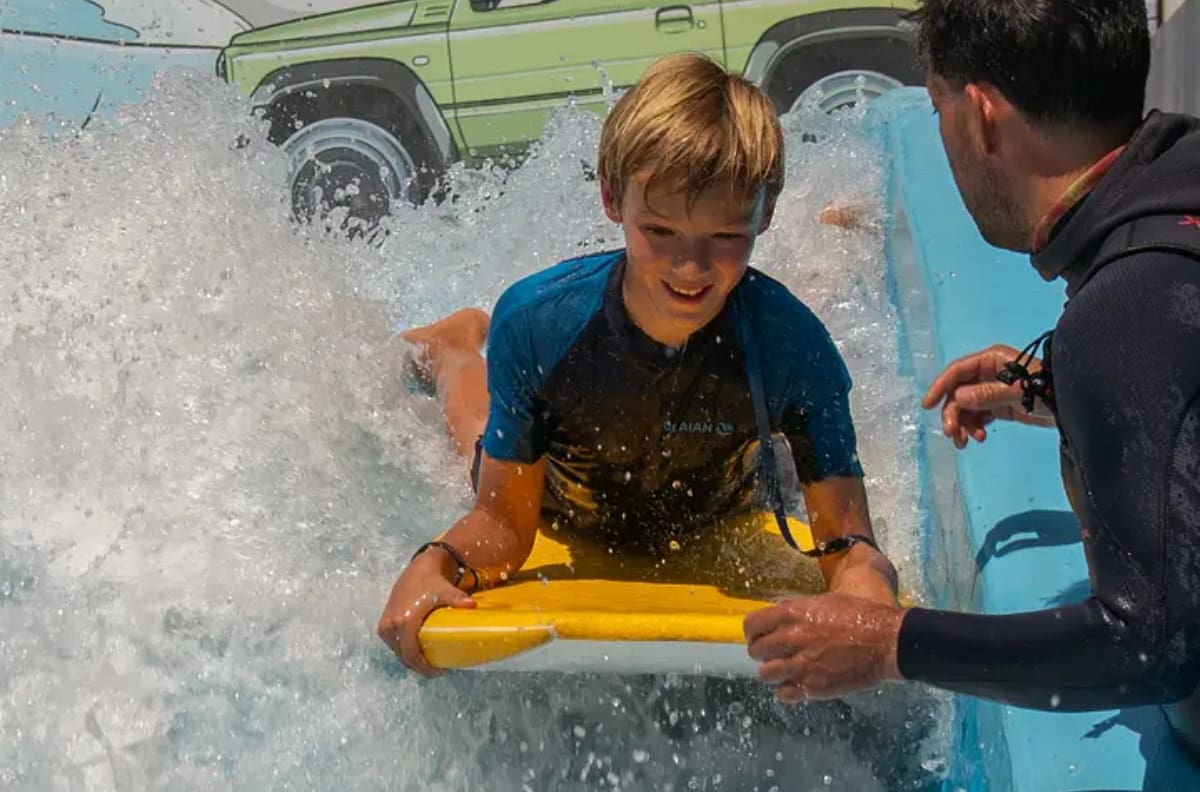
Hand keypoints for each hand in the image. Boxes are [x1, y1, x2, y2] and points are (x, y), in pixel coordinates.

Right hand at [377, 549, 475, 676]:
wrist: (419, 569)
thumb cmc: (432, 581)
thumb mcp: (446, 591)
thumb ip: (458, 600)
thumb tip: (473, 606)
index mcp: (404, 621)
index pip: (411, 655)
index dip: (425, 668)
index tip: (439, 672)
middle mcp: (391, 626)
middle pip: (404, 657)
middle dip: (420, 666)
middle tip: (438, 668)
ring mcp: (385, 626)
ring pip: (399, 652)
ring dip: (413, 658)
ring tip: (430, 660)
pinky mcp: (384, 624)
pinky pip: (395, 644)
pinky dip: (406, 650)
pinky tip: (419, 651)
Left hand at [744, 593, 904, 701]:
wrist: (887, 641)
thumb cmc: (860, 615)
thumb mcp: (825, 601)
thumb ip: (798, 612)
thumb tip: (780, 619)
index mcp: (794, 614)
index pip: (753, 624)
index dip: (752, 631)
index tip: (756, 634)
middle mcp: (793, 638)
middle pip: (756, 650)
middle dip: (760, 651)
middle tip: (771, 653)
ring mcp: (802, 665)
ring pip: (766, 674)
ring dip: (772, 671)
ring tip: (783, 669)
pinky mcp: (814, 687)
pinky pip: (783, 694)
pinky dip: (785, 690)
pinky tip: (794, 684)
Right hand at [921, 344, 1054, 448]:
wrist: (1074, 405)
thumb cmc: (1050, 389)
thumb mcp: (1020, 391)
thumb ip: (989, 394)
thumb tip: (958, 398)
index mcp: (991, 361)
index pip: (957, 371)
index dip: (940, 387)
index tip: (927, 406)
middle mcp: (988, 374)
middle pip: (958, 393)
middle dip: (953, 414)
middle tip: (953, 434)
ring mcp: (993, 391)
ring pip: (966, 407)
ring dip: (962, 425)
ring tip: (966, 442)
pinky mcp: (1000, 407)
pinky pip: (978, 417)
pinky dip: (974, 428)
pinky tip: (979, 438)